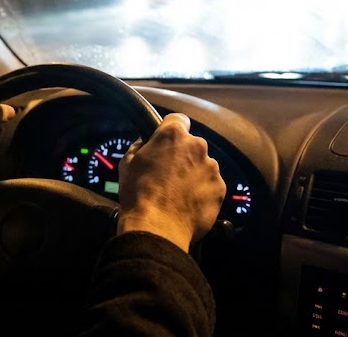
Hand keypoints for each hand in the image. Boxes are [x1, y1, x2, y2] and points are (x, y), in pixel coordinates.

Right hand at [116, 113, 225, 252]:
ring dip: (194, 173)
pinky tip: (187, 203)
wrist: (156, 227)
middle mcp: (196, 146)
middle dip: (183, 155)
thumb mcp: (128, 162)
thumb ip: (141, 145)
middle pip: (192, 144)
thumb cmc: (139, 195)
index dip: (171, 129)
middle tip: (168, 173)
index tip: (167, 141)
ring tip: (177, 192)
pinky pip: (211, 184)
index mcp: (172, 135)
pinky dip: (202, 191)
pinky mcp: (219, 188)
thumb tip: (146, 142)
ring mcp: (211, 167)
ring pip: (203, 165)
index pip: (178, 119)